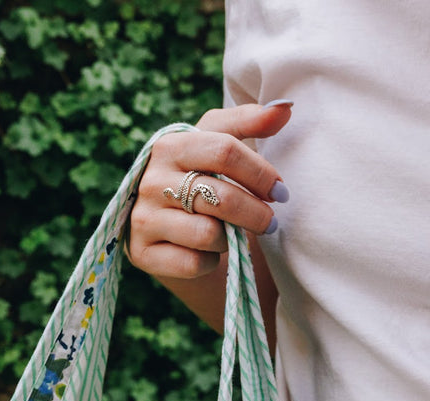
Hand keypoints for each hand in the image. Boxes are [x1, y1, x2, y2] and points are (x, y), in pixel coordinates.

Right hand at [126, 103, 291, 282]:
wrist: (157, 219)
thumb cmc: (196, 174)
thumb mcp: (216, 142)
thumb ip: (249, 122)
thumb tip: (285, 108)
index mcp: (169, 146)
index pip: (225, 152)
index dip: (260, 173)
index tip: (280, 191)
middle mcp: (152, 181)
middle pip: (220, 197)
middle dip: (255, 213)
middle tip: (270, 222)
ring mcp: (144, 219)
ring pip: (207, 234)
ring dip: (229, 238)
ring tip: (233, 234)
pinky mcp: (143, 254)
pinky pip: (193, 263)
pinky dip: (210, 261)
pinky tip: (209, 253)